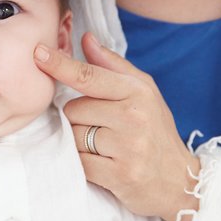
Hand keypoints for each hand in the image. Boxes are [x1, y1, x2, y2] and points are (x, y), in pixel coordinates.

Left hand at [34, 32, 200, 220]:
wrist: (181, 181)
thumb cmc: (155, 131)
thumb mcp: (143, 92)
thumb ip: (112, 65)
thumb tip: (86, 38)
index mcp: (136, 91)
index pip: (89, 76)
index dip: (61, 65)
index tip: (39, 52)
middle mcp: (133, 116)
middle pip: (73, 109)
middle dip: (80, 119)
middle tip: (105, 129)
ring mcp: (127, 146)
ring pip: (74, 135)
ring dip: (81, 142)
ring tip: (107, 147)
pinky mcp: (120, 175)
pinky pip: (80, 162)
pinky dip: (85, 163)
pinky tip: (105, 163)